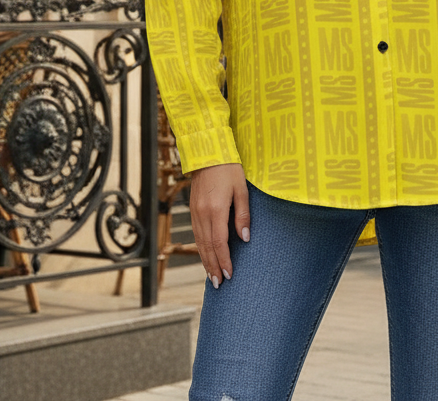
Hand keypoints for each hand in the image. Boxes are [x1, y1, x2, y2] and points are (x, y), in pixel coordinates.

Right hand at [189, 163, 249, 288]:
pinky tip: (205, 255)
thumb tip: (245, 238)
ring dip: (205, 261)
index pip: (219, 243)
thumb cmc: (229, 169)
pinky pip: (196, 234)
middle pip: (207, 247)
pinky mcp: (192, 209)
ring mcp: (195, 212)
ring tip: (211, 276)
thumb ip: (243, 215)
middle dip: (213, 267)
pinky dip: (200, 248)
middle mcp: (202, 214)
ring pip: (199, 243)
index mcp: (215, 210)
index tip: (229, 275)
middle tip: (219, 285)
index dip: (224, 260)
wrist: (208, 152)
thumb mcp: (242, 189)